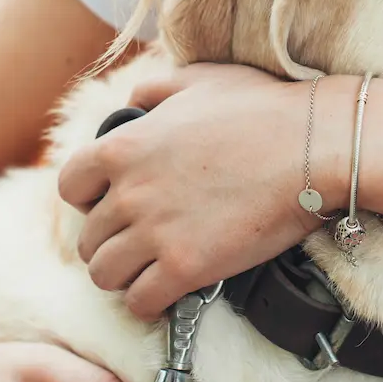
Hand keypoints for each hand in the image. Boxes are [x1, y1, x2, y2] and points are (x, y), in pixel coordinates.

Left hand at [56, 63, 323, 320]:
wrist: (312, 146)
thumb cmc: (262, 108)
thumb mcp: (198, 78)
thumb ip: (154, 89)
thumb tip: (135, 103)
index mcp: (124, 147)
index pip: (70, 185)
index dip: (87, 198)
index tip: (110, 203)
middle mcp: (129, 192)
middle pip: (87, 238)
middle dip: (110, 242)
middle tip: (138, 242)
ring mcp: (156, 233)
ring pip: (104, 275)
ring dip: (124, 275)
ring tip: (148, 270)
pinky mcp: (186, 268)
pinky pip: (140, 302)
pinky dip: (149, 302)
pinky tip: (167, 292)